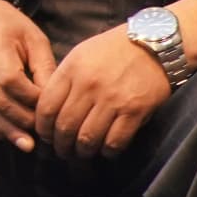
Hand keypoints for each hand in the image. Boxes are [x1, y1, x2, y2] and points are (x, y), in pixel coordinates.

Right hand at [0, 0, 51, 149]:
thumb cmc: (11, 27)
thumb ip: (45, 69)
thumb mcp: (34, 39)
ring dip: (7, 130)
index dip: (30, 99)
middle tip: (42, 134)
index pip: (12, 81)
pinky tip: (6, 136)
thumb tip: (53, 103)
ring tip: (27, 145)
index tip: (48, 109)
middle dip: (21, 120)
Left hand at [33, 31, 174, 157]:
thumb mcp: (81, 54)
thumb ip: (64, 80)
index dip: (43, 128)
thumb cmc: (114, 49)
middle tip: (63, 152)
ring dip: (82, 152)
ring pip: (87, 138)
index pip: (47, 108)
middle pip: (65, 127)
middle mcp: (89, 85)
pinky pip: (115, 141)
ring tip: (82, 154)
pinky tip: (106, 150)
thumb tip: (50, 109)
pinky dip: (108, 152)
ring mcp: (112, 99)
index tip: (46, 136)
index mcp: (72, 70)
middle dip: (61, 146)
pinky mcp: (135, 110)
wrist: (154, 42)